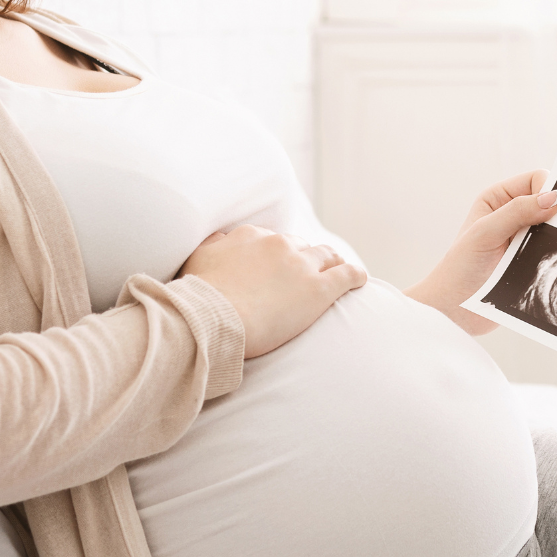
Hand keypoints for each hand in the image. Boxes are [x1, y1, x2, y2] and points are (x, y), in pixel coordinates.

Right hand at [180, 225, 366, 357]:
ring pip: (326, 255)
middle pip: (301, 245)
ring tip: (338, 270)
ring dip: (333, 261)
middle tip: (309, 270)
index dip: (278, 253)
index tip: (280, 264)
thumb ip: (213, 246)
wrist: (211, 319)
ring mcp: (300, 266)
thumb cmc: (198, 297)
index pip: (272, 240)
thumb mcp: (196, 260)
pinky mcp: (318, 289)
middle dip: (305, 257)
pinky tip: (360, 280)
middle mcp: (278, 245)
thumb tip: (222, 240)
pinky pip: (346, 275)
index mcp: (249, 237)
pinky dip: (355, 276)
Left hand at [405, 170, 556, 334]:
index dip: (550, 189)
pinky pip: (556, 253)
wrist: (453, 311)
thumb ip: (517, 212)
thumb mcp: (485, 233)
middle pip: (551, 204)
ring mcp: (525, 240)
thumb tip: (554, 198)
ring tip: (552, 252)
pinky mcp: (532, 262)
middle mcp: (513, 216)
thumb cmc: (459, 269)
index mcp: (499, 198)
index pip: (537, 179)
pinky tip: (556, 265)